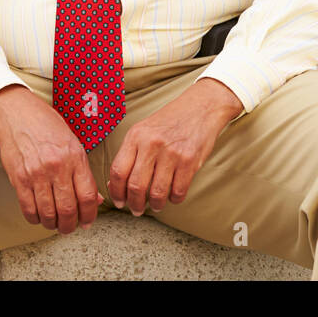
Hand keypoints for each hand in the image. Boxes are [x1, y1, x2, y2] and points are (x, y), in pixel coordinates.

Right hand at [0, 85, 102, 234]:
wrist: (17, 114)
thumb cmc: (47, 126)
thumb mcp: (73, 143)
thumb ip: (83, 172)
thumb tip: (94, 199)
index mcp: (75, 157)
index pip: (88, 195)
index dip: (90, 215)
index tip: (88, 222)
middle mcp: (57, 167)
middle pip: (68, 209)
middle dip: (71, 225)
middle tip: (70, 228)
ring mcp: (36, 174)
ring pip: (48, 213)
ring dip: (53, 225)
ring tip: (55, 225)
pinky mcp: (18, 178)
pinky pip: (28, 208)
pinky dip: (35, 218)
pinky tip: (39, 217)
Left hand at [108, 77, 241, 215]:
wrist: (201, 107)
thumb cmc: (170, 120)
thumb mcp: (144, 130)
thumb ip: (130, 154)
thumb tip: (115, 184)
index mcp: (136, 136)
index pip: (118, 171)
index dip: (116, 192)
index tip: (119, 202)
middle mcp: (152, 144)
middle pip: (135, 186)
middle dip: (134, 204)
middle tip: (136, 210)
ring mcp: (172, 153)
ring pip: (156, 193)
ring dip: (155, 205)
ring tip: (156, 205)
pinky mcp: (190, 160)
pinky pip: (178, 191)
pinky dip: (174, 199)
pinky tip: (173, 195)